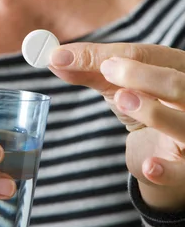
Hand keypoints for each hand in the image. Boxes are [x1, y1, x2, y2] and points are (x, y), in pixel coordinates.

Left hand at [48, 42, 184, 210]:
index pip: (148, 56)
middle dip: (142, 76)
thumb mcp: (118, 85)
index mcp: (175, 68)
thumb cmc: (144, 107)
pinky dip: (165, 169)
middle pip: (176, 84)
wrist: (164, 156)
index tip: (84, 58)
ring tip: (123, 101)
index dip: (114, 56)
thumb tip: (54, 57)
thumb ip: (89, 70)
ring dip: (153, 112)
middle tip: (107, 72)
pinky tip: (148, 166)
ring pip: (183, 123)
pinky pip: (182, 171)